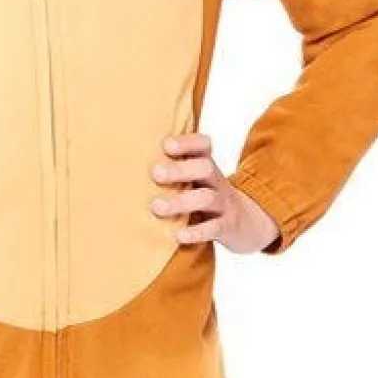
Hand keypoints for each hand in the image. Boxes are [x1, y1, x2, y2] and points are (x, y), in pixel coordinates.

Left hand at [150, 133, 280, 253]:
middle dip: (180, 170)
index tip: (166, 145)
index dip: (187, 143)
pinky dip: (196, 232)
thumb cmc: (207, 197)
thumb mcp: (197, 179)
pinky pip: (213, 228)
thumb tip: (130, 160)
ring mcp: (223, 204)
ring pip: (206, 198)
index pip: (203, 146)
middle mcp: (216, 182)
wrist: (247, 223)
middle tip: (155, 173)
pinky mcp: (226, 227)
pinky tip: (178, 235)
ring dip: (181, 201)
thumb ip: (174, 169)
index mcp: (207, 167)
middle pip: (204, 168)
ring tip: (156, 206)